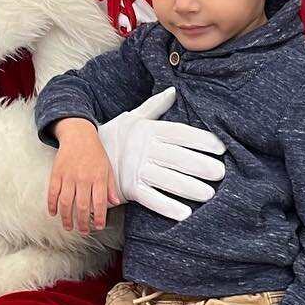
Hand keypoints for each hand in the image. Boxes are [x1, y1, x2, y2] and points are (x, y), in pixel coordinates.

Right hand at [47, 120, 118, 232]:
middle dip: (82, 223)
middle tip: (84, 231)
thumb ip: (110, 187)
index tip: (98, 227)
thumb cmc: (95, 153)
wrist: (79, 135)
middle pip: (81, 206)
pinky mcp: (56, 174)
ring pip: (65, 203)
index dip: (98, 218)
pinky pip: (52, 193)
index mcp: (97, 178)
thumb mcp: (108, 169)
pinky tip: (53, 213)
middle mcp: (83, 179)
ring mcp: (68, 176)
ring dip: (66, 218)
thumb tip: (114, 203)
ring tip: (69, 227)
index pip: (99, 203)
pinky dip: (52, 205)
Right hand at [98, 88, 225, 221]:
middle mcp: (144, 150)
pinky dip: (168, 207)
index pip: (179, 133)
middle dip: (201, 166)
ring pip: (168, 179)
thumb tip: (172, 91)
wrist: (83, 152)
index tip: (221, 147)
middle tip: (221, 172)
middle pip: (177, 157)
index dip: (201, 140)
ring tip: (209, 194)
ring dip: (190, 188)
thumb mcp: (133, 118)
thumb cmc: (115, 135)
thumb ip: (155, 106)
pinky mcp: (129, 189)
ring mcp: (136, 170)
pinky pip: (151, 199)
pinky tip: (185, 213)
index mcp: (148, 131)